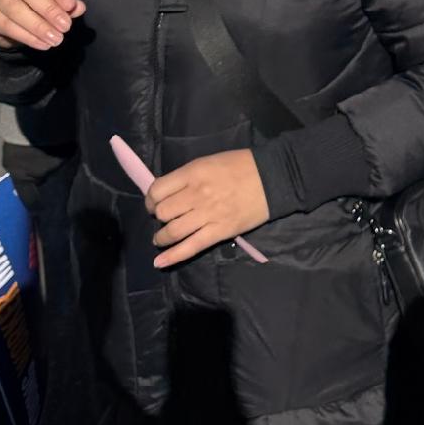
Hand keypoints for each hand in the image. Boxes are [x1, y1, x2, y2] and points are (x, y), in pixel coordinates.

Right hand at [0, 0, 85, 52]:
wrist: (6, 10)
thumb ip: (66, 1)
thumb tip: (78, 8)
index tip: (71, 6)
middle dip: (49, 9)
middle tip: (65, 26)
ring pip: (15, 10)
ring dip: (38, 27)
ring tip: (56, 39)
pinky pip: (8, 26)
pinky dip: (28, 37)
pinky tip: (43, 44)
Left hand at [146, 149, 269, 268]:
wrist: (273, 177)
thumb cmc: (241, 165)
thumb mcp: (209, 162)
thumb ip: (188, 176)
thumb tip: (168, 193)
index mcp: (193, 173)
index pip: (157, 190)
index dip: (151, 199)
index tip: (154, 203)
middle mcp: (197, 194)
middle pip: (162, 212)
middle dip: (158, 217)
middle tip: (164, 218)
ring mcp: (208, 215)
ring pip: (172, 231)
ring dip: (162, 237)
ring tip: (161, 239)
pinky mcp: (220, 232)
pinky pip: (191, 247)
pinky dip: (172, 256)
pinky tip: (159, 262)